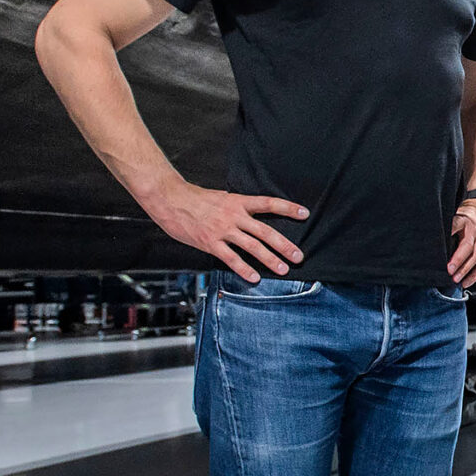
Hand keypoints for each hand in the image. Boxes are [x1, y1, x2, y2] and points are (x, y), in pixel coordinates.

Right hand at [141, 179, 306, 280]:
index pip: (269, 203)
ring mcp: (222, 230)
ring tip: (282, 269)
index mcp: (238, 202)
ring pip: (252, 246)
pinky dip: (244, 269)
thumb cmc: (195, 199)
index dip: (288, 208)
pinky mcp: (210, 242)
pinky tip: (254, 277)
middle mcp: (234, 216)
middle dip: (284, 245)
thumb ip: (238, 208)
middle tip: (299, 256)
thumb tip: (252, 217)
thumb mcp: (222, 198)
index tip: (305, 213)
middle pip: (266, 231)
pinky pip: (231, 258)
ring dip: (269, 259)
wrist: (170, 199)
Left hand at [446, 198, 475, 286]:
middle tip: (449, 270)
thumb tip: (432, 238)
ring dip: (466, 271)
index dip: (450, 235)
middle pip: (468, 248)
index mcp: (464, 222)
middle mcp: (475, 233)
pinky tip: (466, 282)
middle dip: (458, 261)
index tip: (442, 246)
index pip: (456, 226)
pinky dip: (474, 276)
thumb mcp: (455, 217)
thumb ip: (448, 227)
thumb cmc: (465, 219)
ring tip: (456, 279)